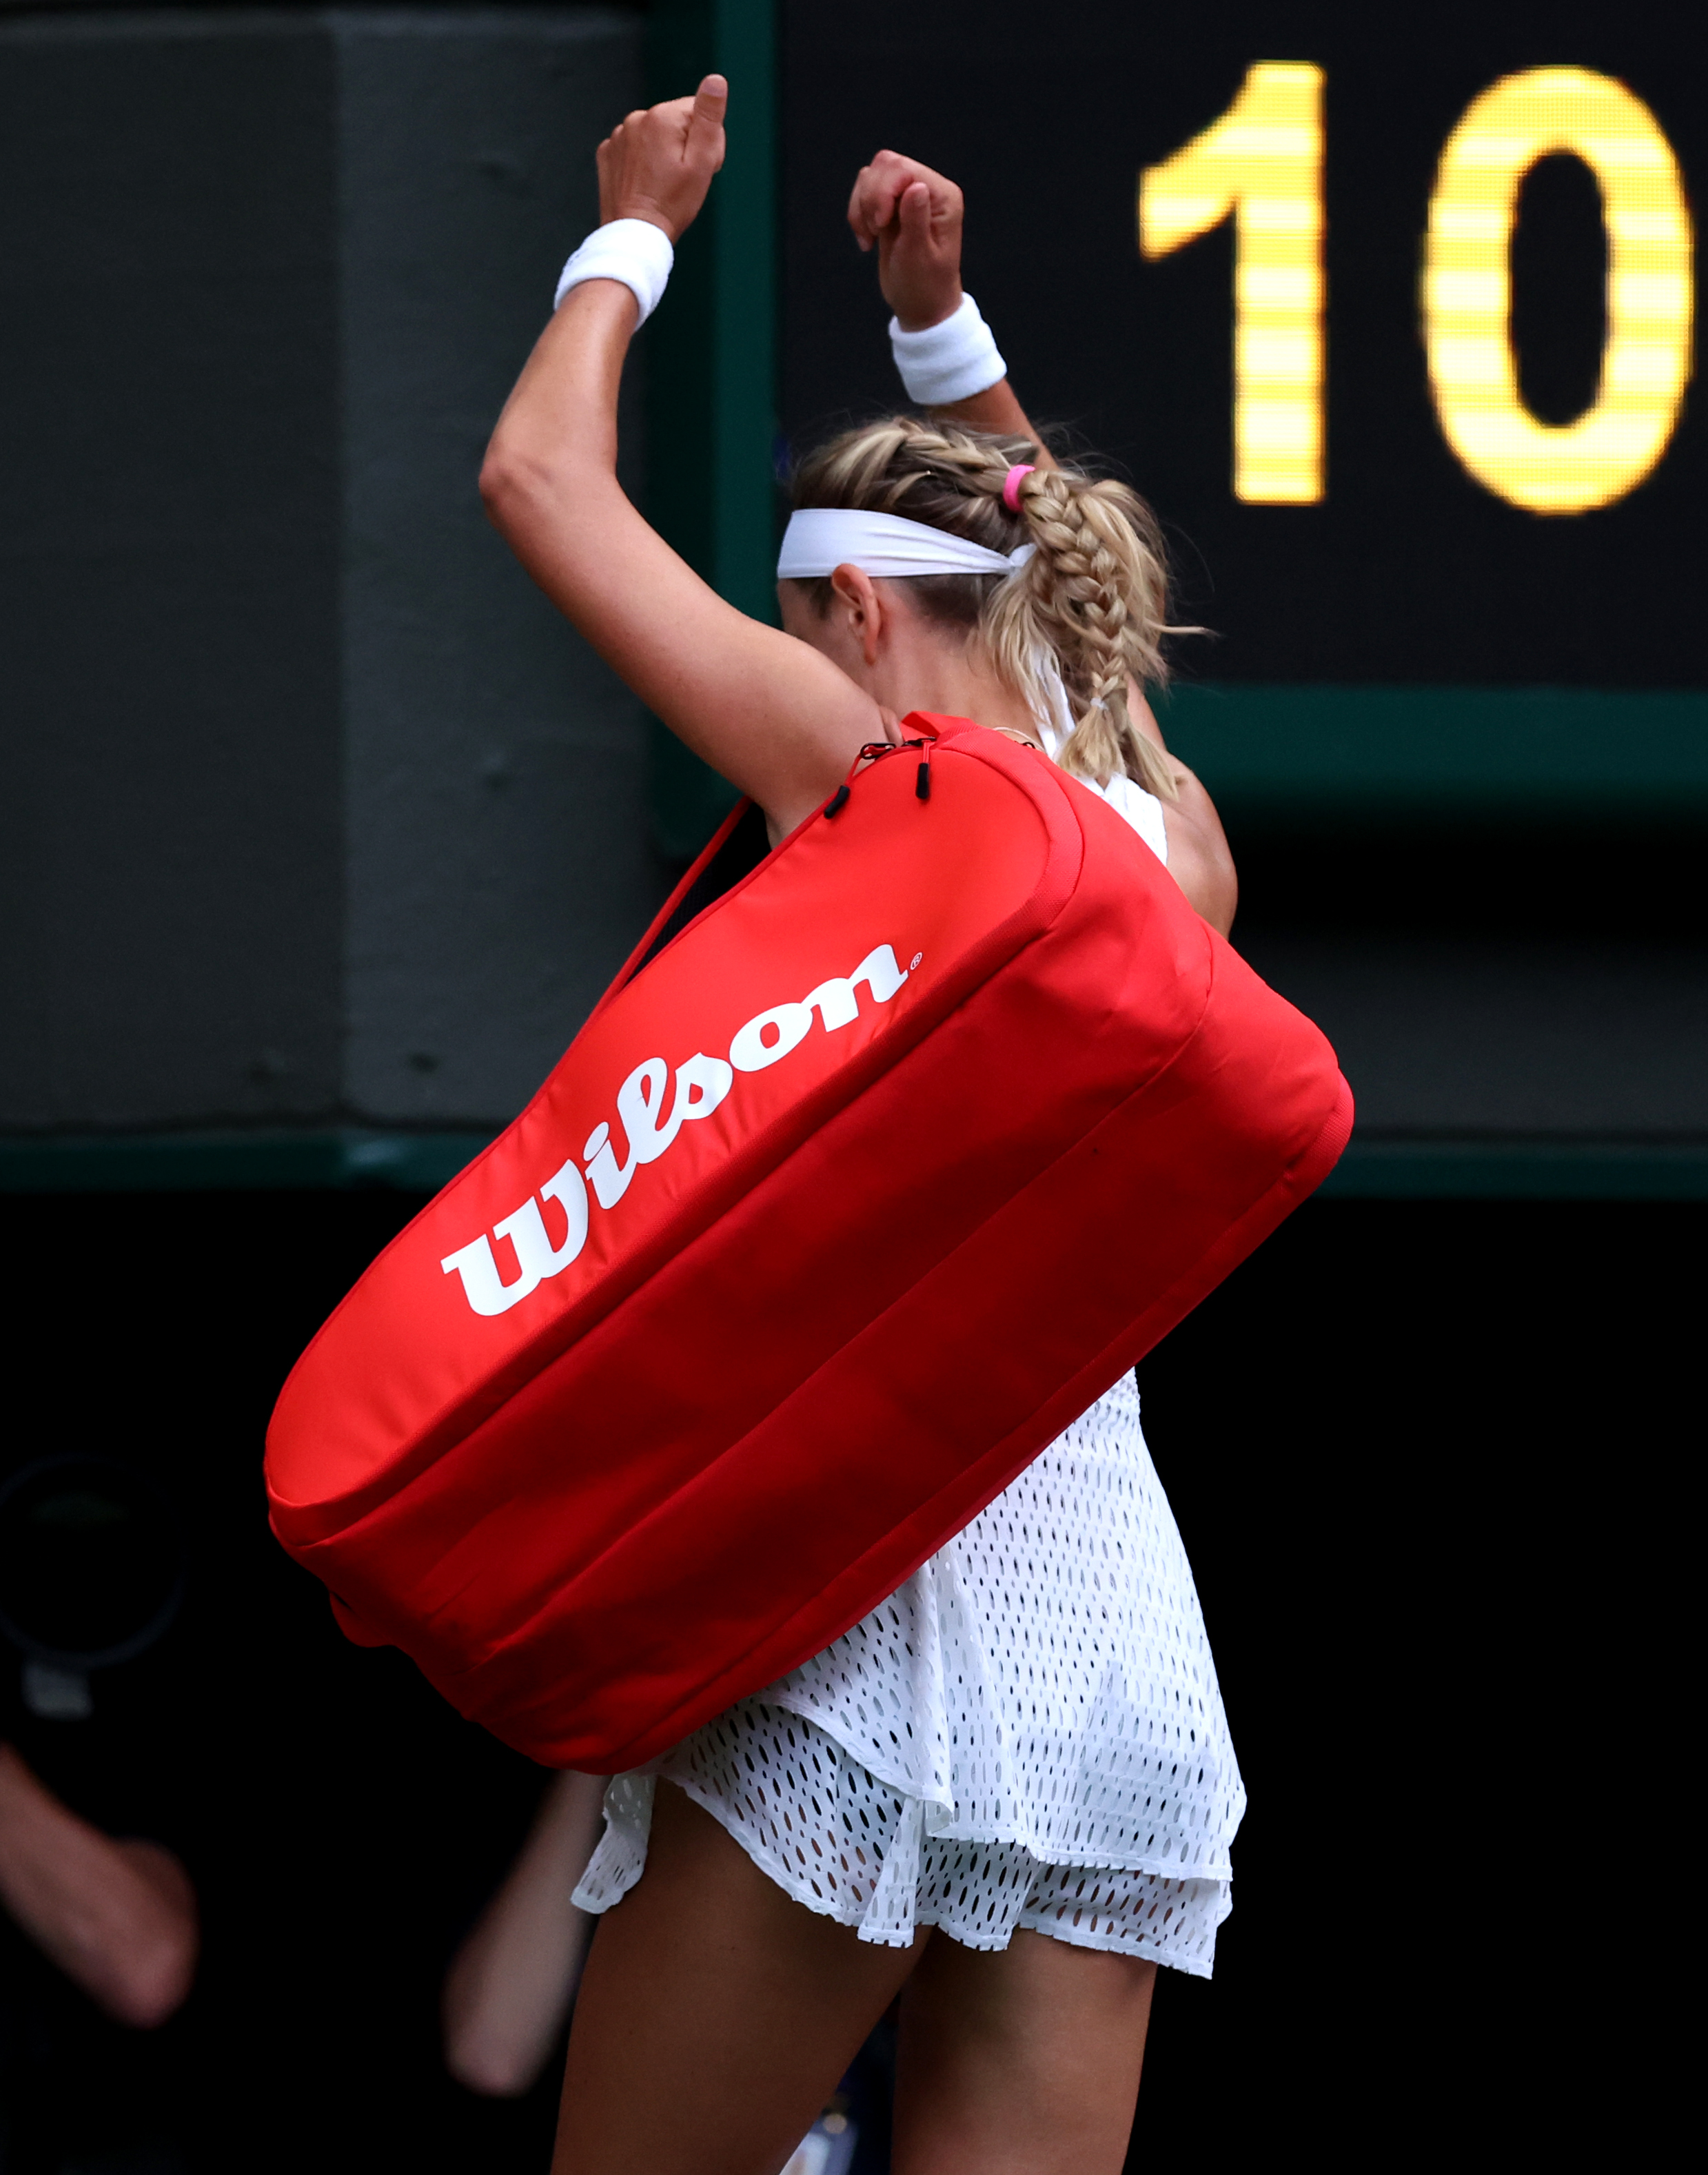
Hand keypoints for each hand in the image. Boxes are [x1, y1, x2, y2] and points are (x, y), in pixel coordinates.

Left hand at [596, 74, 726, 243]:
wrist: (635, 235)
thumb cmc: (672, 204)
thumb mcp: (702, 162)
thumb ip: (709, 118)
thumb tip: (716, 80)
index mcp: (662, 117)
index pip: (697, 112)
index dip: (707, 140)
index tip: (701, 166)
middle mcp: (636, 119)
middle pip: (675, 122)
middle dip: (685, 145)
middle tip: (683, 179)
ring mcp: (618, 136)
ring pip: (654, 135)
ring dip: (663, 154)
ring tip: (664, 184)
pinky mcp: (608, 153)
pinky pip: (633, 149)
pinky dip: (642, 162)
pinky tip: (646, 184)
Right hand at [847, 150, 964, 329]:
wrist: (920, 305)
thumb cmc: (925, 286)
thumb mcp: (919, 256)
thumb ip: (916, 220)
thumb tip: (915, 186)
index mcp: (943, 197)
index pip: (904, 169)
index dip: (883, 191)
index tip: (880, 225)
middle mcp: (928, 189)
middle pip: (885, 164)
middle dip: (871, 198)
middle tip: (876, 231)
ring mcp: (908, 194)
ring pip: (871, 175)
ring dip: (862, 206)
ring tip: (871, 236)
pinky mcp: (891, 204)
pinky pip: (864, 191)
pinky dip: (858, 213)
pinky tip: (867, 239)